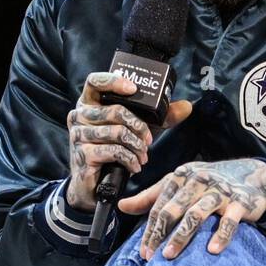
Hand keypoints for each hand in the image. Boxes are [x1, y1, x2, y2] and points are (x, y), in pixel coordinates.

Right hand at [65, 71, 192, 210]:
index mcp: (89, 103)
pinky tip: (135, 165)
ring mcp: (78, 135)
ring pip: (117, 132)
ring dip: (136, 146)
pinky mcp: (83, 154)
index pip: (95, 81)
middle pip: (115, 110)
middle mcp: (79, 115)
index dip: (114, 81)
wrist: (95, 184)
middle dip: (139, 126)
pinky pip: (113, 151)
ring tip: (143, 155)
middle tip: (148, 139)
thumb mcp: (136, 129)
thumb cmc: (113, 149)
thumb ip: (159, 117)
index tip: (134, 89)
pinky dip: (130, 159)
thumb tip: (186, 106)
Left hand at [117, 158, 265, 260]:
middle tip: (151, 256)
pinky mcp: (240, 202)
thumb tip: (122, 206)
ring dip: (181, 236)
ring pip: (196, 215)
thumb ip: (151, 196)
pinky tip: (211, 251)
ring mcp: (220, 191)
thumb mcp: (180, 183)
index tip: (142, 252)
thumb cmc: (210, 182)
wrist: (254, 175)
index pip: (159, 206)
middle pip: (173, 210)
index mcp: (180, 176)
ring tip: (169, 255)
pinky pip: (229, 221)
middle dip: (159, 234)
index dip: (149, 229)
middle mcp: (198, 181)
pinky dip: (220, 236)